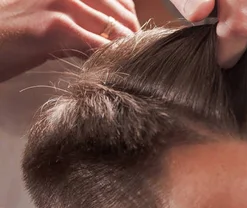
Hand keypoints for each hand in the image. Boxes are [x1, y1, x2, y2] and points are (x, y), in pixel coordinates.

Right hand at [0, 0, 140, 82]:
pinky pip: (98, 46)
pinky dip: (109, 60)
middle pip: (123, 15)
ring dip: (125, 51)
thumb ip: (87, 23)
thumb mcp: (57, 22)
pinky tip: (107, 71)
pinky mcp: (56, 27)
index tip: (137, 47)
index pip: (123, 2)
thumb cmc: (19, 37)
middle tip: (135, 63)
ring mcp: (63, 3)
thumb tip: (119, 39)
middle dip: (134, 41)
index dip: (133, 26)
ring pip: (115, 29)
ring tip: (124, 68)